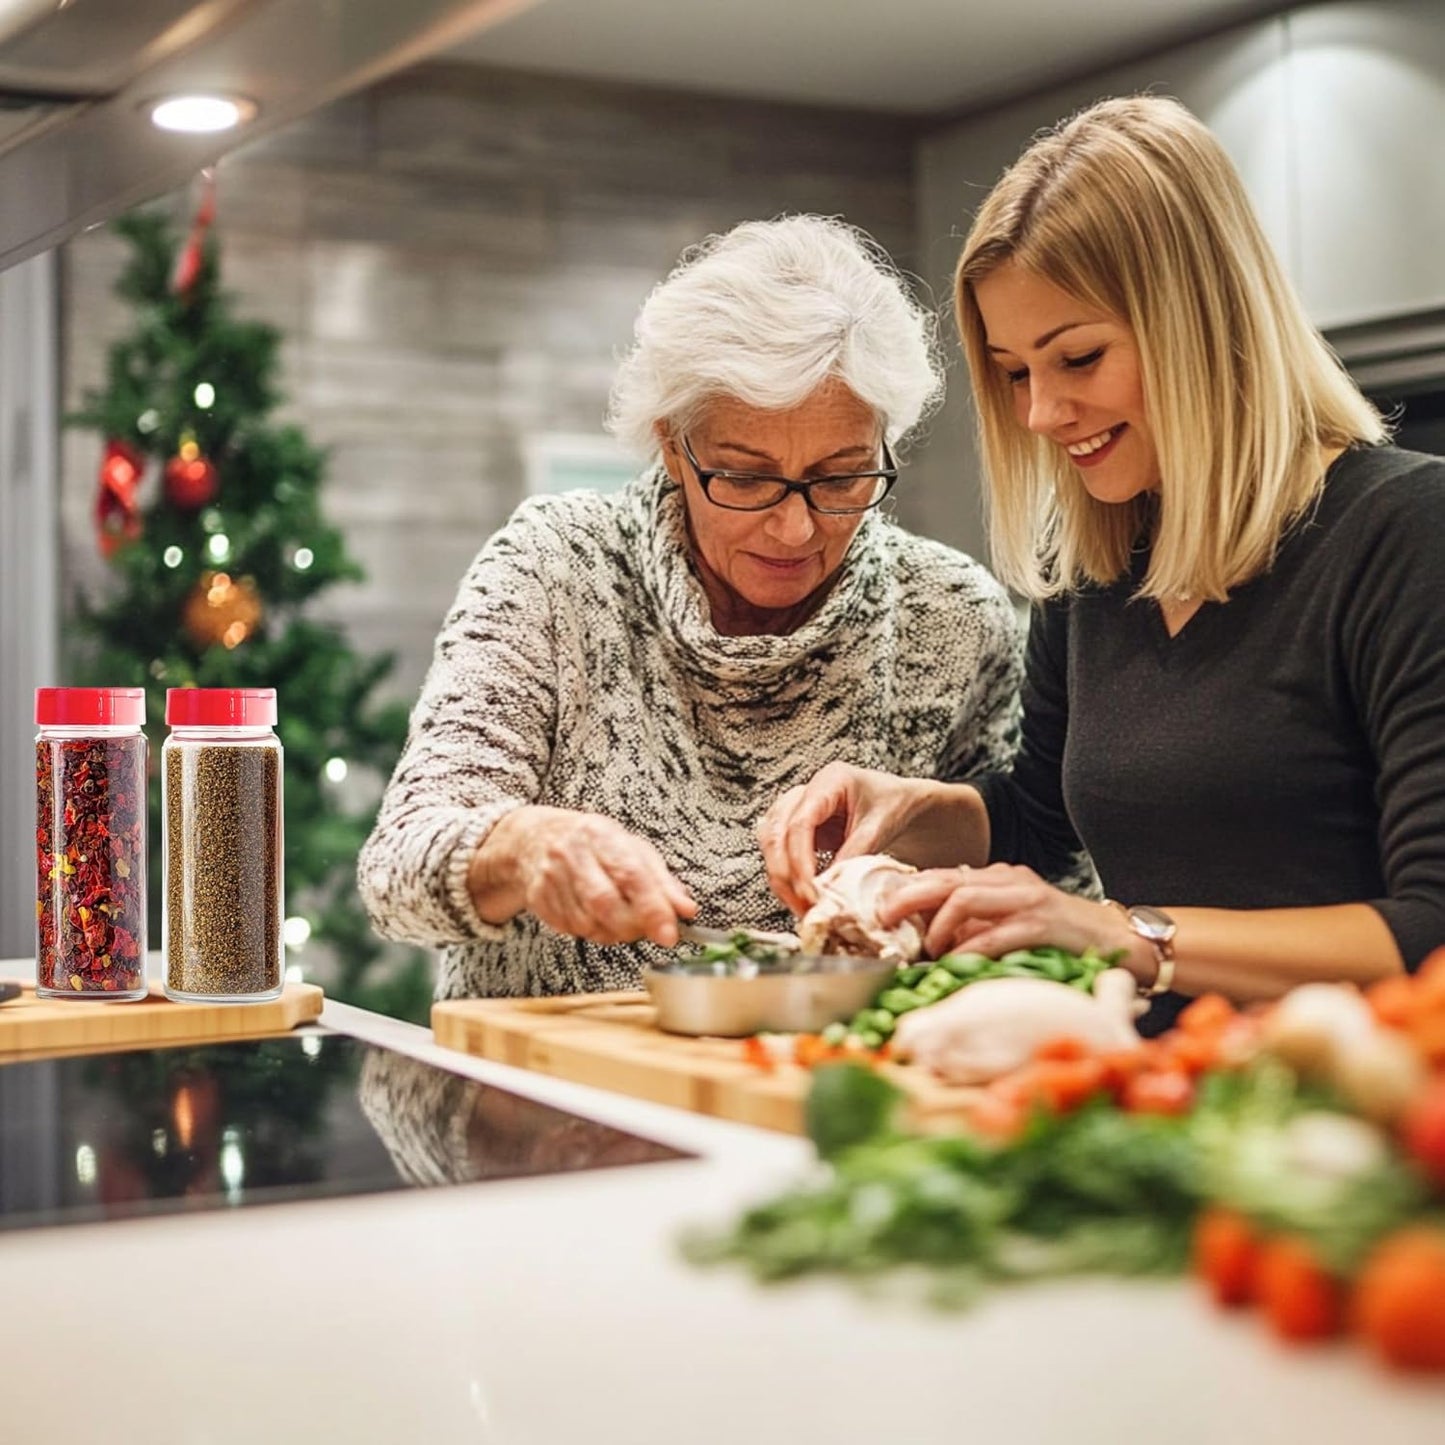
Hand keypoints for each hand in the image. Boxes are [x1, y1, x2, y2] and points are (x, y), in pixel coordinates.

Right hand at [474, 806, 695, 945]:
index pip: (630, 874)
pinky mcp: (538, 899)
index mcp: (600, 834)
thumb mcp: (632, 849)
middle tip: (650, 930)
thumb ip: (663, 881)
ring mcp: (550, 878)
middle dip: (633, 927)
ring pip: (588, 923)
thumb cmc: (593, 843)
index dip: (652, 907)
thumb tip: (687, 910)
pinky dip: (593, 932)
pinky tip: (598, 918)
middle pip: (604, 903)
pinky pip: (571, 929)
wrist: (535, 839)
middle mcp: (571, 853)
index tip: (670, 933)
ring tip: (624, 919)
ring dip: (614, 932)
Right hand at [758, 763, 935, 914]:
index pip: (800, 821)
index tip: (808, 887)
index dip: (799, 858)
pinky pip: (779, 851)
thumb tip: (828, 885)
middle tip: (802, 903)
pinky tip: (798, 895)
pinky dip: (785, 875)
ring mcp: (797, 808)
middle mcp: (806, 792)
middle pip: (775, 831)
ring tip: (799, 904)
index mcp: (829, 781)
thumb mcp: (881, 826)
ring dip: (780, 876)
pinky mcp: (797, 828)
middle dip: (783, 872)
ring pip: (770, 841)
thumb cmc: (893, 804)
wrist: (899, 802)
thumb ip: (854, 853)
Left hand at [878, 862, 1136, 963]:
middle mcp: (1010, 880)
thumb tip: (932, 941)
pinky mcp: (1043, 923)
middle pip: (946, 879)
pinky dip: (969, 949)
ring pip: (965, 899)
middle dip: (909, 896)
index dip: (909, 889)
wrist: (1121, 939)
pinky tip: (955, 963)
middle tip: (883, 917)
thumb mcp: (1013, 923)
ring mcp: (1027, 899)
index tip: (880, 907)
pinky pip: (994, 933)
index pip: (944, 875)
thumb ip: (979, 925)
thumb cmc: (1064, 937)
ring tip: (929, 950)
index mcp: (999, 878)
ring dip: (938, 926)